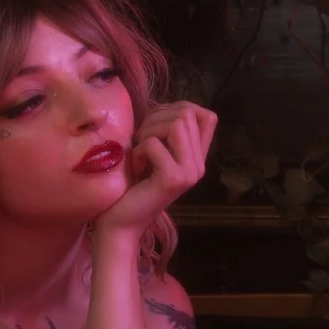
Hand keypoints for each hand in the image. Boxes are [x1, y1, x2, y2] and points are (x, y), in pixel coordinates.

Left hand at [92, 100, 217, 237]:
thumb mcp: (151, 152)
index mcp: (196, 158)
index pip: (208, 116)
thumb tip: (164, 106)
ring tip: (139, 152)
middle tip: (141, 141)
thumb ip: (164, 132)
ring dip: (148, 133)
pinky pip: (154, 144)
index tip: (157, 124)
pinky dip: (138, 151)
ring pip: (176, 124)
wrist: (120, 223)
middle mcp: (199, 166)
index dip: (180, 108)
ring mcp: (189, 173)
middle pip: (187, 114)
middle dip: (156, 119)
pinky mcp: (174, 179)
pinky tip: (136, 168)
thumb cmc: (129, 186)